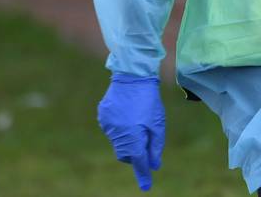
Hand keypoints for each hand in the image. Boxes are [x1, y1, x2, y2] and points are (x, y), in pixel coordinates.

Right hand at [97, 74, 165, 190]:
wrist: (132, 76)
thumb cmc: (149, 100)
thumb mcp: (157, 124)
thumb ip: (155, 147)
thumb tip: (154, 165)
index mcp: (133, 137)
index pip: (138, 161)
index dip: (143, 174)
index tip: (146, 186)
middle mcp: (117, 134)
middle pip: (126, 154)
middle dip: (135, 152)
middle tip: (145, 138)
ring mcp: (107, 125)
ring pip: (118, 142)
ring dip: (127, 138)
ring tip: (136, 118)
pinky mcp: (103, 116)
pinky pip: (112, 129)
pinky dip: (120, 127)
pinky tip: (126, 112)